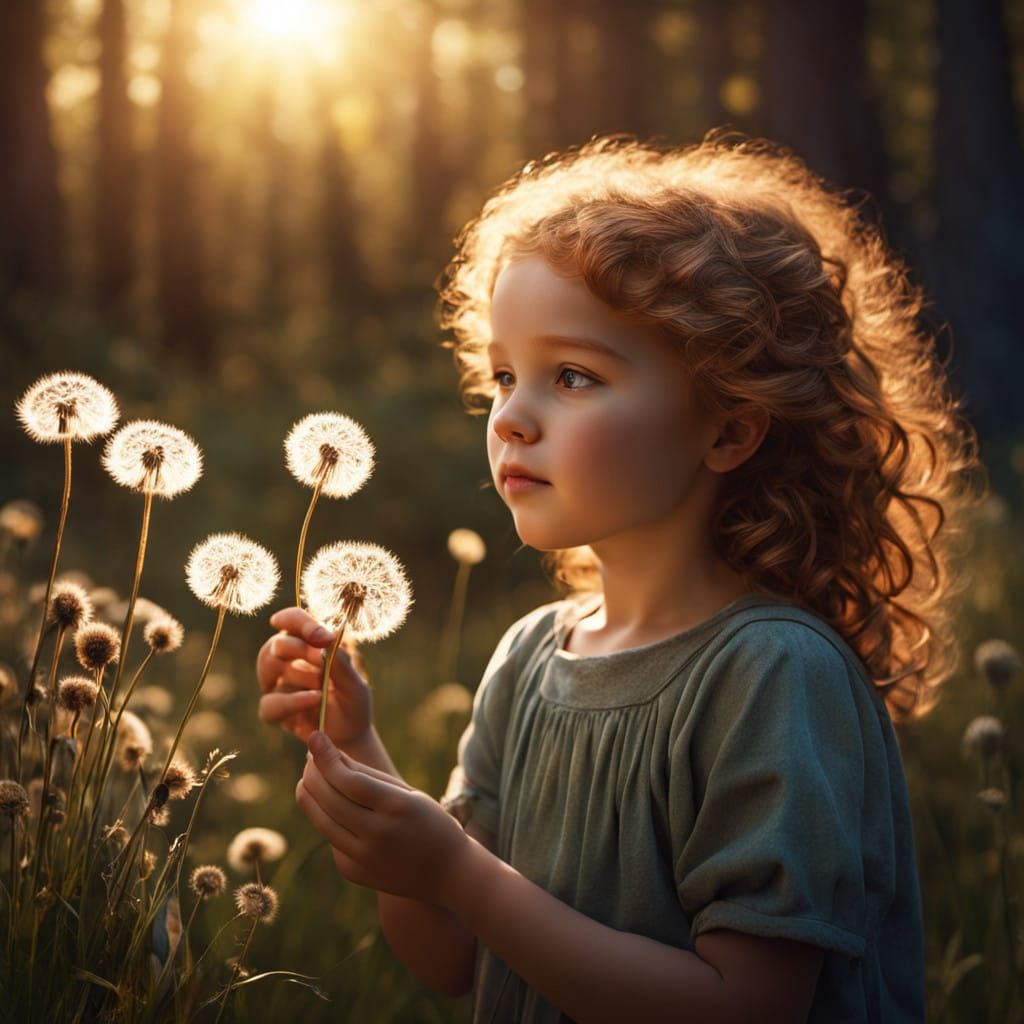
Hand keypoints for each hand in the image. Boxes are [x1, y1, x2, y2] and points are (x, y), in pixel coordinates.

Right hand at [256, 607, 372, 748]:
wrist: (350, 737)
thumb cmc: (353, 703)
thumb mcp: (355, 685)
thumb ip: (343, 664)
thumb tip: (329, 640)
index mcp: (309, 646)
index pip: (293, 622)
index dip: (292, 619)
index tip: (290, 623)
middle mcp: (289, 662)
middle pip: (277, 643)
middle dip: (298, 648)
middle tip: (321, 660)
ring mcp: (279, 685)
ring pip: (267, 666)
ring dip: (297, 674)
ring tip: (321, 686)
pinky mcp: (275, 711)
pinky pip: (269, 703)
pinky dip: (292, 701)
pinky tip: (314, 700)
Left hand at [296, 731, 473, 908]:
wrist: (446, 872)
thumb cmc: (428, 821)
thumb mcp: (407, 792)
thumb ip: (367, 775)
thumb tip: (329, 756)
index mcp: (397, 808)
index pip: (349, 780)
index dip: (327, 757)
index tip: (315, 737)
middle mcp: (377, 835)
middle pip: (330, 799)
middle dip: (313, 772)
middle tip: (311, 755)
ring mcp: (363, 858)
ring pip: (321, 820)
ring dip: (309, 794)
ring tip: (310, 776)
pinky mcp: (353, 871)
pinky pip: (330, 837)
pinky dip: (325, 817)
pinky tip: (331, 805)